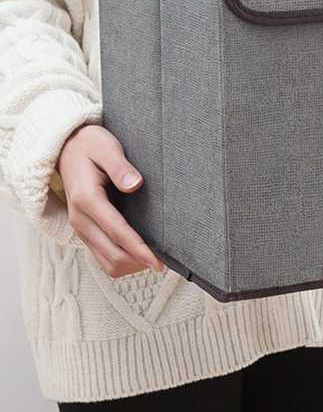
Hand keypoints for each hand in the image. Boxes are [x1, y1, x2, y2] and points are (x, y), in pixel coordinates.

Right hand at [58, 124, 163, 277]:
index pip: (117, 232)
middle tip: (165, 262)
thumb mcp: (106, 148)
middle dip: (138, 262)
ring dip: (130, 265)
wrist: (67, 148)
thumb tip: (135, 184)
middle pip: (112, 255)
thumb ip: (120, 167)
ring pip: (106, 262)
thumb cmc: (90, 146)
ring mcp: (81, 227)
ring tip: (155, 259)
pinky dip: (122, 260)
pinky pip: (103, 256)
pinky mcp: (85, 231)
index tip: (158, 262)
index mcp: (86, 199)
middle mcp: (80, 219)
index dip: (139, 249)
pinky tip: (139, 254)